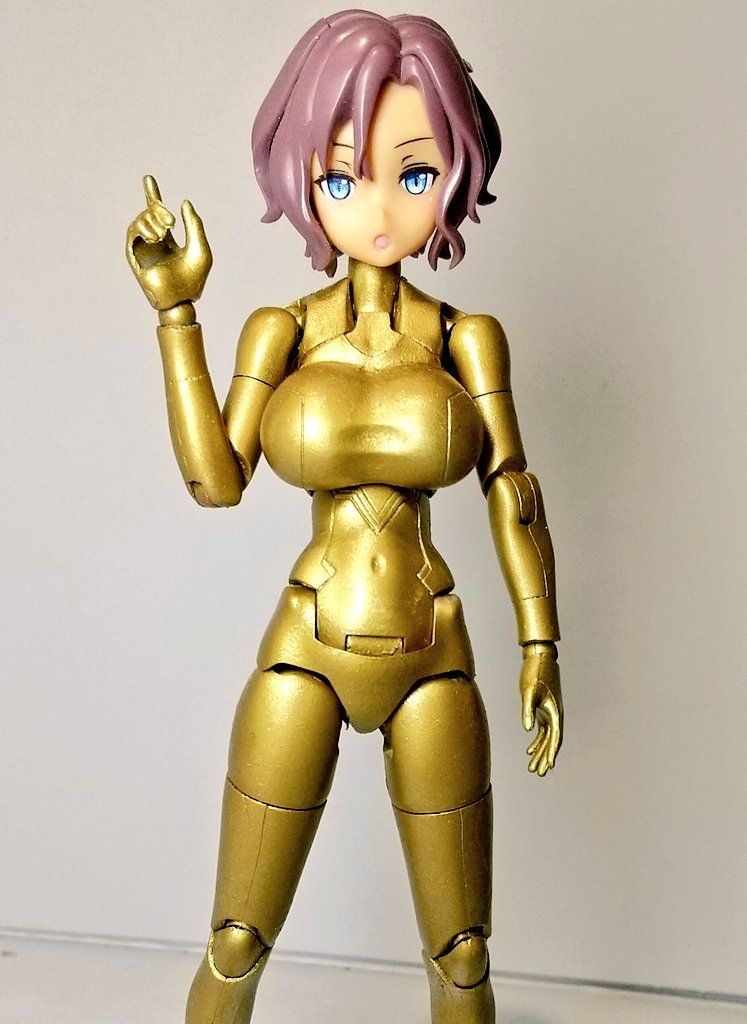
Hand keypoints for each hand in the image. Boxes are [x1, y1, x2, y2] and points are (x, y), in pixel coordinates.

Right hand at [126, 175, 212, 309]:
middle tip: (172, 221)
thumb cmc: (194, 279)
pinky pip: (133, 233)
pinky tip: (156, 237)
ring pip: (139, 220)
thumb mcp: (201, 247)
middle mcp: (154, 242)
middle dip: (158, 209)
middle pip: (149, 212)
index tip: (148, 178)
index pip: (158, 213)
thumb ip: (194, 224)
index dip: (152, 194)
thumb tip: (185, 202)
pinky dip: (144, 229)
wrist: (182, 299)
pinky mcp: (134, 256)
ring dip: (152, 221)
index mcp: (170, 240)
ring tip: (165, 233)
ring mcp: (144, 248)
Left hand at [520, 642, 562, 775]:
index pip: (555, 738)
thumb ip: (528, 711)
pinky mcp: (542, 709)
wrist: (538, 657)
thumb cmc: (534, 673)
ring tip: (533, 768)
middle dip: (545, 758)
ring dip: (540, 752)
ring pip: (546, 738)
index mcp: (555, 712)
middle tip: (539, 774)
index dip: (551, 753)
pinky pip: (541, 730)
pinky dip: (536, 741)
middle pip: (551, 742)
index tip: (549, 766)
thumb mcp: (528, 692)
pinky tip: (529, 750)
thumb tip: (527, 730)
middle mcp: (554, 715)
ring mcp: (549, 712)